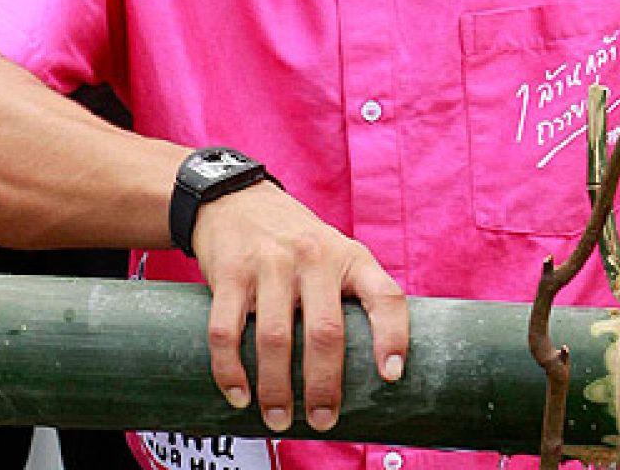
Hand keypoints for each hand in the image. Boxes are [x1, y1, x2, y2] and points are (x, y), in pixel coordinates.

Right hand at [191, 181, 406, 433]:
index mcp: (350, 256)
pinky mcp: (229, 272)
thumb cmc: (297, 241)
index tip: (391, 376)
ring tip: (278, 419)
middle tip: (322, 420)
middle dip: (324, 386)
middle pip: (325, 332)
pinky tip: (238, 394)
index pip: (385, 296)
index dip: (393, 337)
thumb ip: (351, 295)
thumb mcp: (336, 254)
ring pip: (275, 338)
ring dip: (276, 389)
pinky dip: (230, 371)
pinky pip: (226, 331)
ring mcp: (269, 263)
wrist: (236, 200)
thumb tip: (370, 368)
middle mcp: (314, 256)